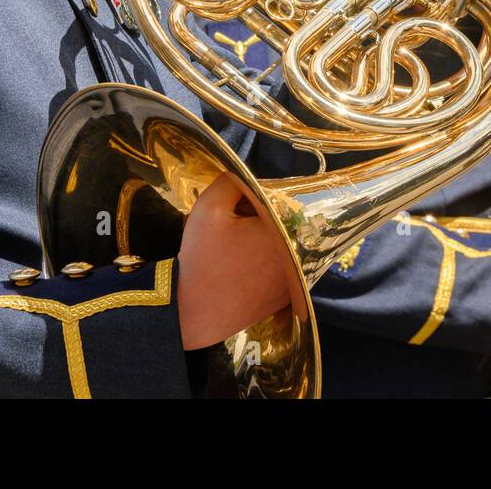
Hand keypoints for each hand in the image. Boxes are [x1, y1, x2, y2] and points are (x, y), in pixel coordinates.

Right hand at [176, 175, 292, 349]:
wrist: (191, 314)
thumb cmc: (201, 260)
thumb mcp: (209, 208)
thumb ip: (232, 181)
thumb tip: (245, 176)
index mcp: (285, 231)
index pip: (275, 200)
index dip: (249, 202)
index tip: (233, 212)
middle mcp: (299, 256)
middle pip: (282, 223)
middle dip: (258, 220)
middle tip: (232, 232)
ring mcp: (295, 280)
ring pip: (283, 245)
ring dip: (263, 241)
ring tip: (235, 250)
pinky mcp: (286, 297)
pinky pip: (281, 268)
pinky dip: (265, 264)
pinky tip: (241, 268)